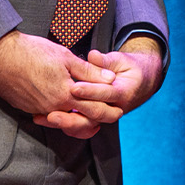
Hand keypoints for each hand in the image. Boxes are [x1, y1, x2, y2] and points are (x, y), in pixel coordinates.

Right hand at [0, 31, 113, 121]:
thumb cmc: (32, 52)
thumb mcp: (65, 57)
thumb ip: (88, 71)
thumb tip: (110, 79)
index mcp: (65, 94)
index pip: (93, 107)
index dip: (107, 110)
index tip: (118, 110)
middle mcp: (52, 107)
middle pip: (80, 118)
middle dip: (97, 118)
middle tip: (110, 116)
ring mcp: (38, 109)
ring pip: (63, 118)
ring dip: (77, 117)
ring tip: (89, 114)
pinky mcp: (27, 108)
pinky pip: (47, 114)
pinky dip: (59, 113)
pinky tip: (64, 107)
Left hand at [38, 35, 166, 138]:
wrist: (140, 83)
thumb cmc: (130, 69)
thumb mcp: (121, 60)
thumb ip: (105, 60)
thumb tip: (93, 56)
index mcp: (123, 93)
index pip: (106, 94)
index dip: (90, 91)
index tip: (74, 87)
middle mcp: (114, 108)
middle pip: (93, 117)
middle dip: (71, 117)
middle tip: (52, 113)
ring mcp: (104, 115)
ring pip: (84, 126)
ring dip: (64, 123)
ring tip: (44, 118)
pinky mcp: (94, 118)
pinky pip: (79, 127)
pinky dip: (64, 125)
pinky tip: (47, 119)